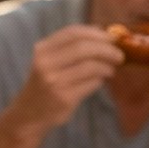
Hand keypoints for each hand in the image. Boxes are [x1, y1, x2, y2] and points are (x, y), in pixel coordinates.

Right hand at [12, 25, 126, 130]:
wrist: (29, 114)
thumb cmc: (45, 84)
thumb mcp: (49, 61)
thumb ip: (70, 47)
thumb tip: (101, 33)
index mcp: (42, 49)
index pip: (73, 33)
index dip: (96, 33)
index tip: (112, 37)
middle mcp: (46, 63)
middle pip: (83, 48)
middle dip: (106, 49)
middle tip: (120, 54)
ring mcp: (54, 82)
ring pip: (90, 66)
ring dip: (106, 66)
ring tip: (111, 69)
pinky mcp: (64, 98)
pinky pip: (91, 84)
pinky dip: (100, 80)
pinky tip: (100, 80)